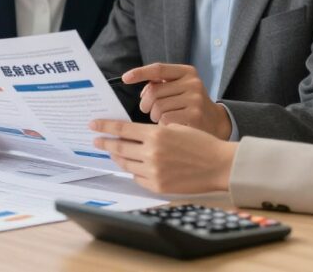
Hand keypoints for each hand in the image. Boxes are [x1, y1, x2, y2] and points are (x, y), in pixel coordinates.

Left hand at [90, 119, 235, 193]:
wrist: (218, 165)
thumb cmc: (200, 144)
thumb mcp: (175, 129)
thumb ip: (153, 132)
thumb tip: (133, 134)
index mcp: (155, 135)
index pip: (122, 129)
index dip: (105, 127)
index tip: (93, 125)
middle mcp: (151, 153)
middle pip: (119, 147)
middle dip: (105, 143)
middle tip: (96, 140)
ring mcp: (153, 172)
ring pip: (126, 164)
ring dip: (117, 157)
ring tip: (112, 152)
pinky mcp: (158, 186)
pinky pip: (137, 178)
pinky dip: (133, 170)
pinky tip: (132, 165)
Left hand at [122, 63, 231, 138]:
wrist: (215, 122)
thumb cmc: (189, 104)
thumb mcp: (179, 88)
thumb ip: (161, 85)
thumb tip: (142, 91)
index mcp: (187, 72)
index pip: (158, 68)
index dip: (139, 73)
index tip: (125, 78)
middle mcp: (193, 83)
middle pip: (154, 91)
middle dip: (145, 103)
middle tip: (147, 110)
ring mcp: (195, 99)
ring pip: (158, 107)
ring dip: (154, 116)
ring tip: (161, 118)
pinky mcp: (195, 116)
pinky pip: (165, 119)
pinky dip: (162, 124)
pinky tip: (170, 126)